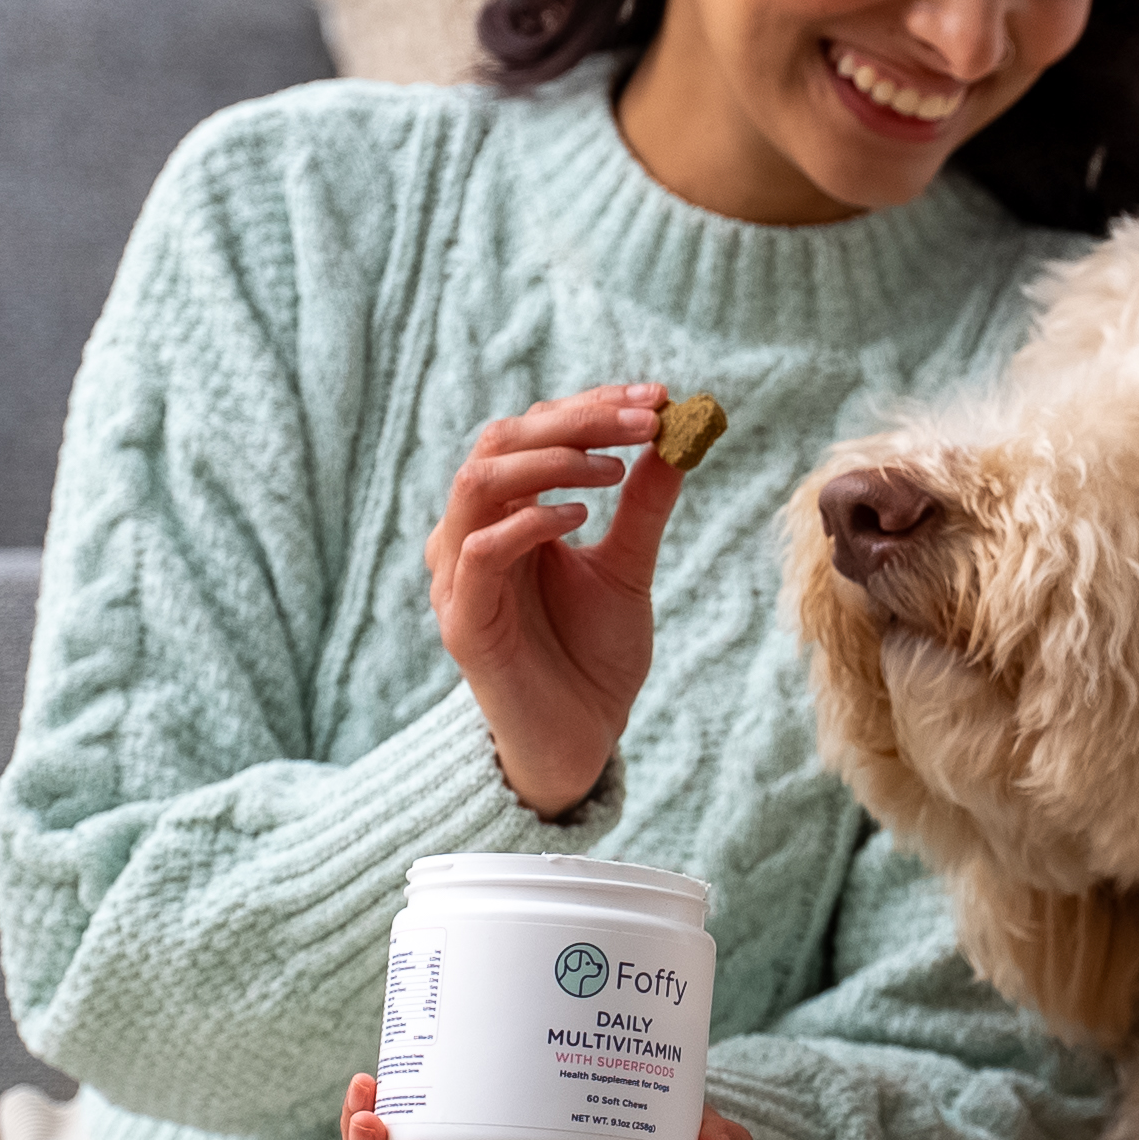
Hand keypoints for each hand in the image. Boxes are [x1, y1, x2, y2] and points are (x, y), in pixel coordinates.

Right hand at [427, 383, 683, 818]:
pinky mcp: (463, 621)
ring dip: (551, 460)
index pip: (532, 431)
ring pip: (479, 482)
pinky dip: (531, 521)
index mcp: (507, 513)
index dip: (592, 406)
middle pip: (502, 440)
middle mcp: (472, 533)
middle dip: (577, 420)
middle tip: (646, 418)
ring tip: (615, 467)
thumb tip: (678, 434)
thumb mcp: (628, 568)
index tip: (657, 399)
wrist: (581, 741)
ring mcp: (460, 576)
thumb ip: (643, 505)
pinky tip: (584, 519)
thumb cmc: (594, 656)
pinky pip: (480, 549)